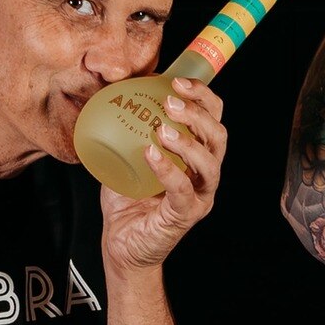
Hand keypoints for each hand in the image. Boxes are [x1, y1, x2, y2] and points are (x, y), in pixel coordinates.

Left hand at [101, 78, 224, 272]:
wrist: (122, 244)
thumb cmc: (127, 200)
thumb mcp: (124, 154)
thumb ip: (124, 127)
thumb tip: (106, 89)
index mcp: (196, 155)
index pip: (212, 118)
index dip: (203, 96)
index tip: (177, 80)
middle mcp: (204, 173)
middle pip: (218, 137)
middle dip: (198, 114)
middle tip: (170, 102)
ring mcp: (199, 195)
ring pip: (210, 163)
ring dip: (189, 142)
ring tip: (162, 129)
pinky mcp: (185, 215)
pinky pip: (183, 191)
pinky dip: (169, 170)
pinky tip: (151, 154)